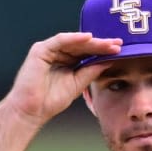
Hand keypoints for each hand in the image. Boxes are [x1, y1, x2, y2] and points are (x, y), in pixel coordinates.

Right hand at [2, 32, 122, 125]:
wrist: (31, 111)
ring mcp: (49, 51)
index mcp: (66, 62)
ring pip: (73, 42)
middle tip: (119, 43)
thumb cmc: (50, 101)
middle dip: (100, 44)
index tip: (120, 50)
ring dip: (91, 41)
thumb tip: (109, 61)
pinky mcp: (40, 50)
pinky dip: (74, 39)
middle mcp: (58, 54)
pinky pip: (60, 40)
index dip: (103, 51)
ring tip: (107, 43)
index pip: (87, 53)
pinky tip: (89, 38)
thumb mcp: (77, 84)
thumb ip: (91, 71)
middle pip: (82, 46)